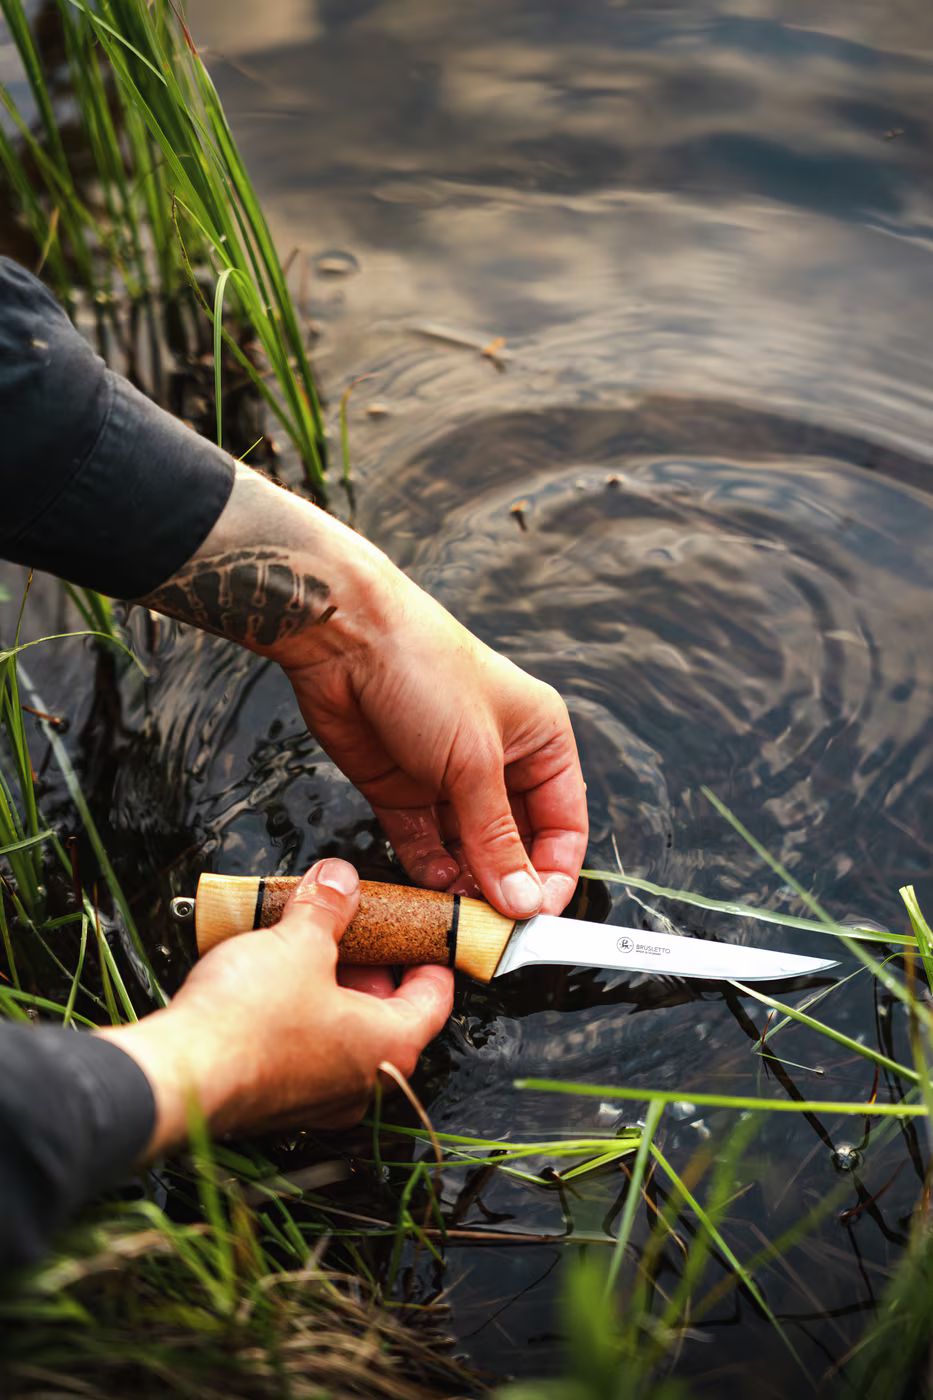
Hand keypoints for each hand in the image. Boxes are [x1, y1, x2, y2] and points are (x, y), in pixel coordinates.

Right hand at [98, 860, 453, 1155]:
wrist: (178, 1076)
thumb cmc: (247, 1022)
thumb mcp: (299, 942)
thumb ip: (327, 907)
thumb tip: (339, 881)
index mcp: (391, 1046)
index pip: (435, 998)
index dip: (430, 957)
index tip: (424, 935)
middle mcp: (363, 1083)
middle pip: (388, 1014)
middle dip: (370, 966)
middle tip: (352, 929)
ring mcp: (319, 1100)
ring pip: (343, 1035)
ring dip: (330, 991)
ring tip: (305, 949)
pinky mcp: (277, 1102)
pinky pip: (304, 1053)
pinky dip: (299, 1018)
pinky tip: (270, 985)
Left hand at [142, 465, 587, 919]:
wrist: (342, 635)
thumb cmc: (424, 669)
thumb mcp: (473, 761)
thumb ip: (495, 838)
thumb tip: (524, 901)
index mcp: (541, 739)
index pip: (564, 824)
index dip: (554, 872)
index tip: (538, 915)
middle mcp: (500, 760)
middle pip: (516, 843)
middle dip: (507, 884)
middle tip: (494, 927)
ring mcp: (448, 777)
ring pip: (468, 849)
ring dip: (466, 883)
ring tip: (460, 916)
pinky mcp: (402, 789)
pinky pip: (423, 844)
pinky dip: (427, 869)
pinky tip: (429, 890)